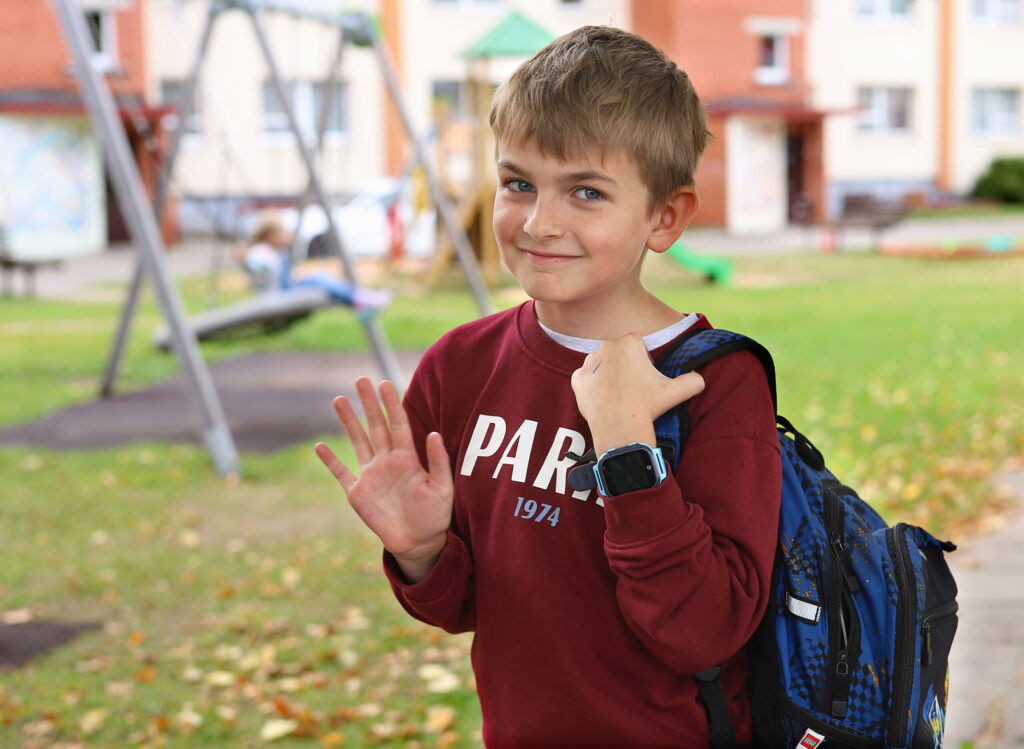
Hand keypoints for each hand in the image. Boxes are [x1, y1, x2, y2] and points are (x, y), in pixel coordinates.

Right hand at [315, 378, 453, 582]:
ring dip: (349, 422)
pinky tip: (319, 445)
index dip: (392, 404)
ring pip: (358, 442)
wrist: (419, 542)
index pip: (399, 424)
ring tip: (339, 399)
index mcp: (408, 458)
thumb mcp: (442, 488)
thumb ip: (438, 461)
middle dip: (369, 403)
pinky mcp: (358, 493)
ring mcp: (371, 475)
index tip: (385, 383)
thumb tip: (435, 433)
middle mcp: (387, 461)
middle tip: (361, 379)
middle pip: (376, 426)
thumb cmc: (435, 515)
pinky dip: (330, 460)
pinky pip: (341, 473)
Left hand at [570, 334, 704, 454]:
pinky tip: (603, 399)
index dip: (643, 361)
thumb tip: (700, 379)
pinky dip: (592, 388)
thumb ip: (693, 381)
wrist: (620, 427)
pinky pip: (586, 380)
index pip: (637, 344)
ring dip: (608, 375)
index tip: (645, 378)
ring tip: (618, 395)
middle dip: (624, 366)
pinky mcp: (577, 379)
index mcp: (629, 342)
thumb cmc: (648, 406)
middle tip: (633, 388)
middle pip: (618, 353)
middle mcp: (606, 347)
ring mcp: (588, 363)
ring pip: (601, 365)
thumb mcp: (676, 391)